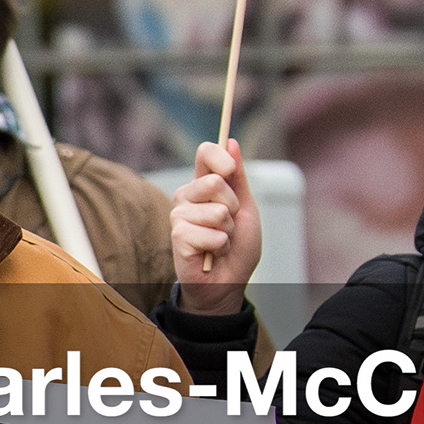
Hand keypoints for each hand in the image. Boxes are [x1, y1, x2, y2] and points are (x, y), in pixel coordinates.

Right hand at [171, 139, 261, 309]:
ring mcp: (180, 216)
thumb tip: (231, 142)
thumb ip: (238, 178)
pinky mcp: (178, 238)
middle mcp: (187, 196)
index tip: (230, 169)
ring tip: (221, 242)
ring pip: (215, 211)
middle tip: (229, 224)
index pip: (204, 153)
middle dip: (232, 207)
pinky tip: (212, 254)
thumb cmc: (237, 247)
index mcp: (204, 185)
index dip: (219, 156)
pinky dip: (220, 246)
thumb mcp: (246, 208)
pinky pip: (209, 234)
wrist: (229, 282)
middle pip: (214, 181)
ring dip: (227, 231)